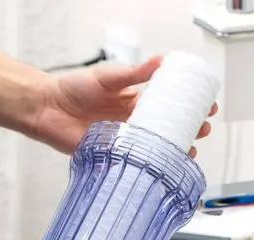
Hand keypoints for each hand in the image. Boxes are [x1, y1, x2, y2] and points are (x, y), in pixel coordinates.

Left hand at [34, 55, 217, 156]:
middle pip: (168, 128)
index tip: (206, 106)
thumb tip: (160, 60)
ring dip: (175, 149)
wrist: (47, 108)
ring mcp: (126, 139)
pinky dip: (152, 163)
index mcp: (135, 102)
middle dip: (190, 129)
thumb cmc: (73, 89)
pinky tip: (165, 165)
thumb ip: (133, 73)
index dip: (188, 106)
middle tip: (203, 128)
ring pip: (157, 146)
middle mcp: (134, 122)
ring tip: (190, 148)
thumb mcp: (108, 77)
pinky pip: (137, 160)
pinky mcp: (114, 154)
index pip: (169, 105)